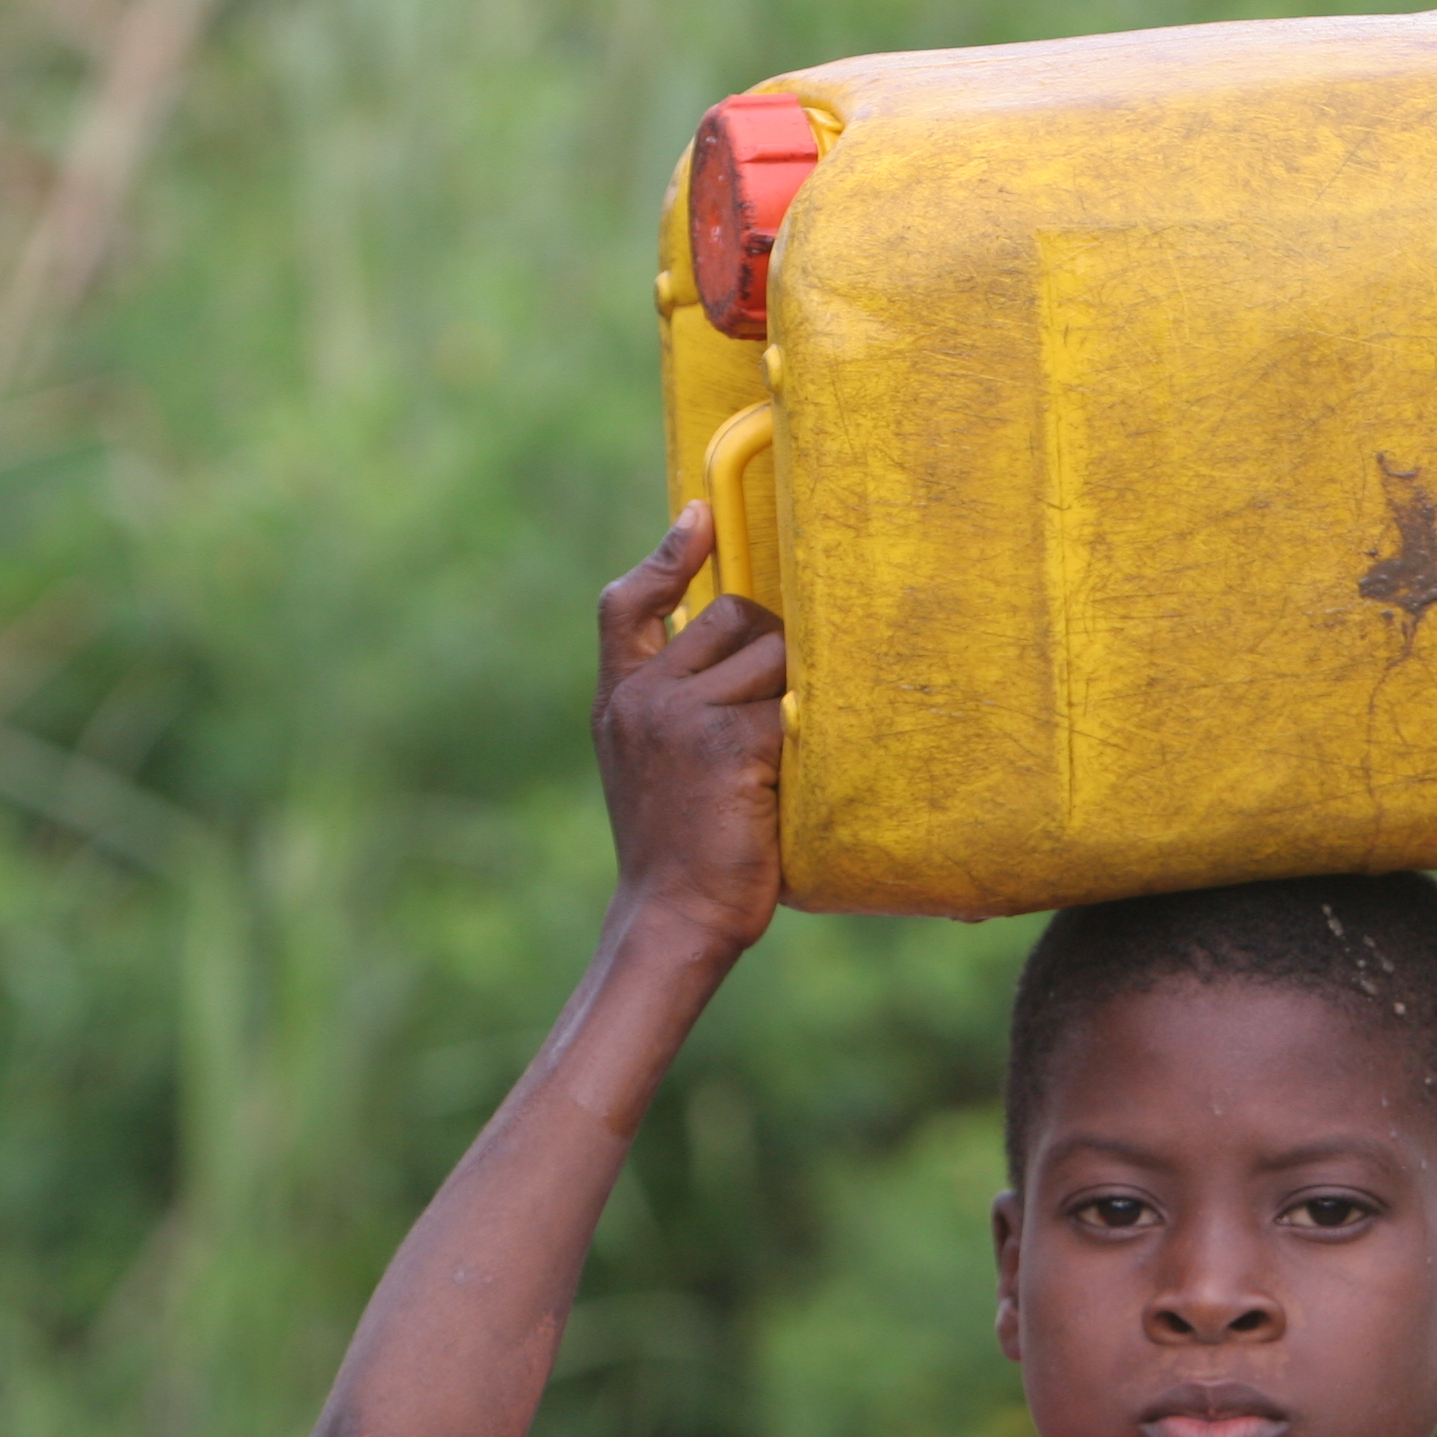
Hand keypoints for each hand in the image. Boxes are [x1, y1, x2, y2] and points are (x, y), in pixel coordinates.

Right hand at [593, 502, 788, 952]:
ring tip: (788, 757)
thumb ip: (675, 706)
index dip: (667, 558)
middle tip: (784, 712)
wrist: (671, 918)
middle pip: (735, 617)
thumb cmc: (678, 852)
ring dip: (800, 694)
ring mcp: (687, 716)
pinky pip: (800, 706)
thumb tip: (743, 652)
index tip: (700, 518)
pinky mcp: (735, 742)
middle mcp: (646, 697)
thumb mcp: (648, 768)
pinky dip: (816, 735)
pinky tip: (805, 775)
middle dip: (773, 650)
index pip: (627, 606)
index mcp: (620, 701)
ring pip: (779, 655)